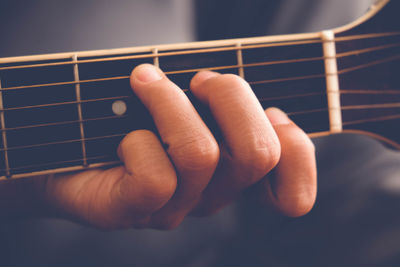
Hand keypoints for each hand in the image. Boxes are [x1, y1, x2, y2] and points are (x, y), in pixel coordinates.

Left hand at [3, 64, 316, 229]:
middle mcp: (212, 194)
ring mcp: (175, 208)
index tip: (272, 112)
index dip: (299, 149)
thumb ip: (216, 94)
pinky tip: (123, 133)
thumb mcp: (183, 92)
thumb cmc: (130, 106)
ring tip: (145, 82)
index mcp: (232, 170)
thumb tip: (222, 84)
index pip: (292, 186)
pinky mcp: (134, 211)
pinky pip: (156, 179)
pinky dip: (138, 138)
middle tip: (197, 78)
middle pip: (258, 154)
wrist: (64, 138)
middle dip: (232, 95)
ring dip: (173, 102)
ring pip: (203, 155)